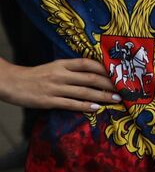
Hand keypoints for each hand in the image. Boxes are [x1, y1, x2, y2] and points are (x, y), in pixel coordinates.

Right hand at [0, 58, 119, 112]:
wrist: (12, 82)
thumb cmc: (36, 75)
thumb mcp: (54, 66)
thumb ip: (72, 69)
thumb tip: (95, 73)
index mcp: (62, 64)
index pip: (88, 63)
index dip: (105, 68)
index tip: (119, 73)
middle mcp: (61, 74)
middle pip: (90, 78)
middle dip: (110, 83)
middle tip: (124, 88)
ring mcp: (55, 88)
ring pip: (84, 92)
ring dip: (102, 96)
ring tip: (116, 99)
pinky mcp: (49, 101)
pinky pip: (71, 104)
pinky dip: (85, 106)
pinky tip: (97, 108)